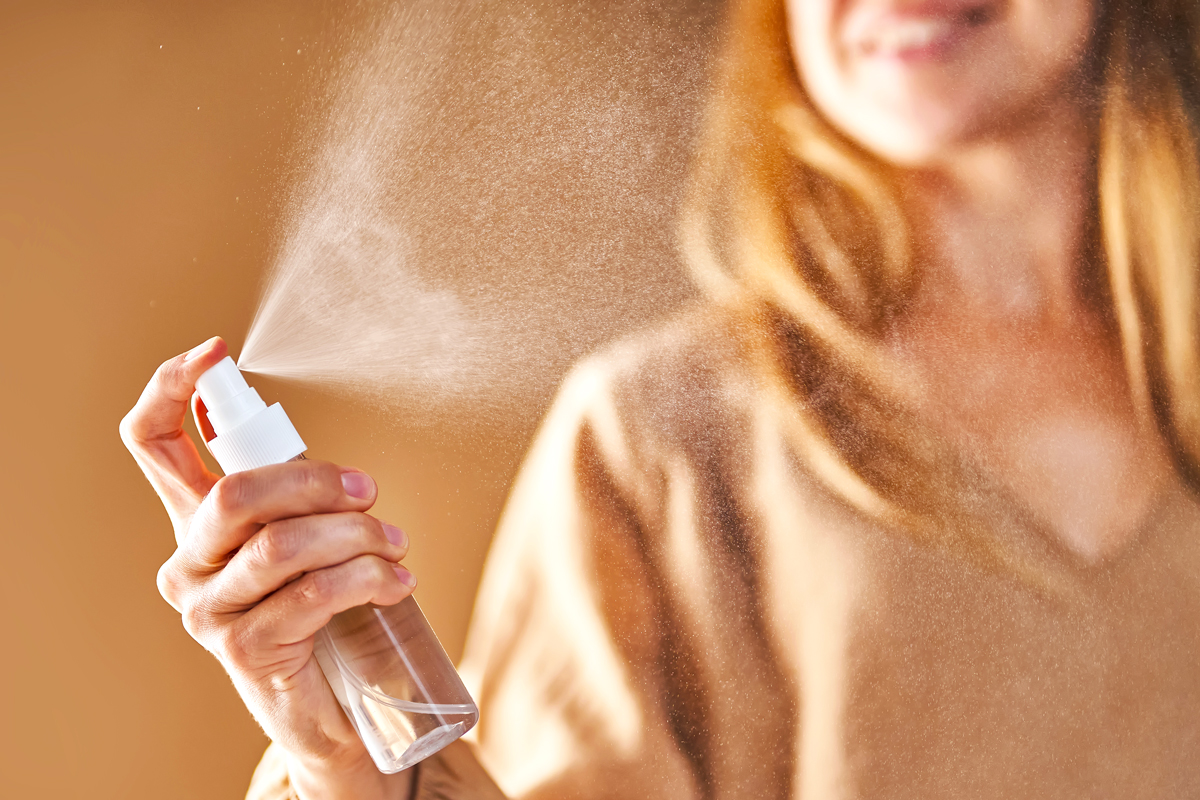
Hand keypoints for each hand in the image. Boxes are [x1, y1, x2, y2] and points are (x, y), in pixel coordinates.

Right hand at [120, 337, 415, 799]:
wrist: (327, 703)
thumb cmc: (319, 607)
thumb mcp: (303, 540)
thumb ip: (301, 499)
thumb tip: (347, 477)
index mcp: (195, 521)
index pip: (152, 443)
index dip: (171, 389)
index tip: (214, 352)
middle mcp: (186, 562)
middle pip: (237, 492)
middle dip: (319, 481)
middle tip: (369, 491)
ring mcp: (207, 608)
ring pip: (283, 544)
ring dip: (357, 535)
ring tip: (395, 545)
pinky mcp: (244, 648)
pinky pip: (313, 593)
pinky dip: (368, 577)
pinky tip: (396, 580)